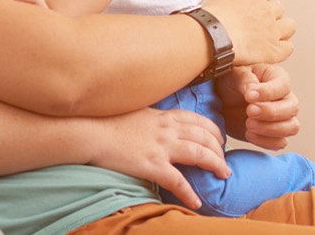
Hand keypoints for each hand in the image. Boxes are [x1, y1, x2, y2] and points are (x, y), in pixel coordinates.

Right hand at [83, 108, 229, 209]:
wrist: (90, 131)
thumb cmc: (106, 122)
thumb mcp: (134, 111)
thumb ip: (151, 117)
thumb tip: (156, 121)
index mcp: (163, 116)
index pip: (197, 120)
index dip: (213, 130)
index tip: (219, 139)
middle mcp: (167, 130)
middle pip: (205, 137)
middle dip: (220, 149)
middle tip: (225, 160)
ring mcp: (161, 147)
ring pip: (200, 155)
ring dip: (216, 165)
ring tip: (224, 175)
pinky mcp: (152, 165)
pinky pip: (178, 181)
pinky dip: (189, 193)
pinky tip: (196, 202)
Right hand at [198, 0, 294, 65]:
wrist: (212, 35)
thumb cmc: (209, 18)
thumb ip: (228, 0)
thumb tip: (224, 5)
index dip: (259, 1)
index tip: (251, 9)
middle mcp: (267, 10)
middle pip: (279, 8)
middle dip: (270, 15)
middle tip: (258, 25)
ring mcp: (272, 30)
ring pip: (289, 26)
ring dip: (281, 30)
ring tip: (269, 37)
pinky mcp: (274, 49)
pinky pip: (288, 48)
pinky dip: (281, 49)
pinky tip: (271, 51)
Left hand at [214, 63, 301, 148]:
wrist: (220, 102)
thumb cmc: (229, 82)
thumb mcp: (233, 74)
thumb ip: (245, 80)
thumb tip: (253, 92)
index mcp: (277, 77)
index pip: (283, 86)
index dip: (268, 93)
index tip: (249, 96)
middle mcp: (285, 97)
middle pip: (293, 108)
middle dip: (271, 112)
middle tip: (249, 111)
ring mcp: (282, 117)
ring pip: (292, 127)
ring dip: (270, 129)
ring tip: (248, 124)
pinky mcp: (274, 134)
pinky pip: (280, 142)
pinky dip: (265, 141)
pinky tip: (248, 133)